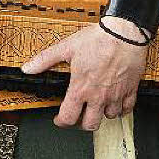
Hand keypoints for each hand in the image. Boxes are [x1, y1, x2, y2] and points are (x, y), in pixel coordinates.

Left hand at [22, 18, 147, 130]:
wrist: (124, 33)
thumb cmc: (98, 39)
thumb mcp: (66, 47)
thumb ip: (45, 60)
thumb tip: (28, 68)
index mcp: (81, 89)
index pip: (69, 118)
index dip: (61, 122)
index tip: (60, 119)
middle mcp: (98, 96)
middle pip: (90, 125)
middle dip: (82, 123)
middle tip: (79, 115)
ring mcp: (116, 95)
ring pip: (109, 117)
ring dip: (102, 114)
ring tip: (97, 105)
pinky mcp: (131, 90)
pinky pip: (128, 108)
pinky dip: (121, 108)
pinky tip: (116, 101)